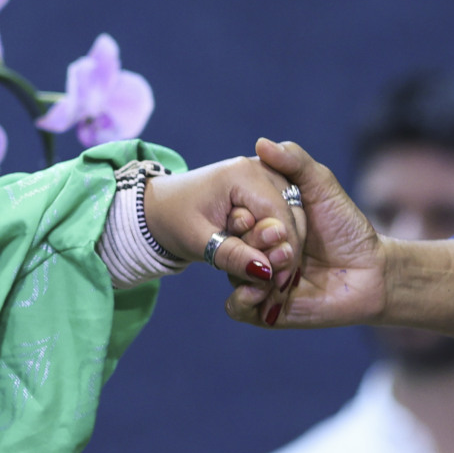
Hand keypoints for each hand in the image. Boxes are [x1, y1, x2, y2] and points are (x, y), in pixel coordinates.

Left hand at [143, 154, 304, 292]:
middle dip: (284, 250)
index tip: (277, 283)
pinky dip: (277, 240)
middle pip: (292, 215)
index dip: (284, 251)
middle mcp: (260, 169)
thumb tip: (266, 272)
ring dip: (282, 247)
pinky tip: (264, 260)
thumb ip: (233, 255)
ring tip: (263, 272)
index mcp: (244, 174)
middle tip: (272, 283)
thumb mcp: (199, 241)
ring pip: (293, 217)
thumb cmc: (174, 219)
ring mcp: (265, 176)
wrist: (160, 207)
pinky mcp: (265, 189)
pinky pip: (283, 217)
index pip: (281, 216)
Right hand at [225, 139, 386, 328]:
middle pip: (229, 246)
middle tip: (278, 242)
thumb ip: (295, 162)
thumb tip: (261, 142)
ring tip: (278, 267)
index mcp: (264, 223)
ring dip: (251, 269)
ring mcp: (261, 281)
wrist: (373, 271)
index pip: (233, 218)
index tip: (252, 214)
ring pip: (232, 276)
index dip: (240, 216)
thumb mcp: (322, 186)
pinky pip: (237, 308)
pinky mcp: (268, 311)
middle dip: (250, 243)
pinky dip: (242, 299)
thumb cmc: (348, 226)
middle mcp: (258, 251)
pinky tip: (262, 289)